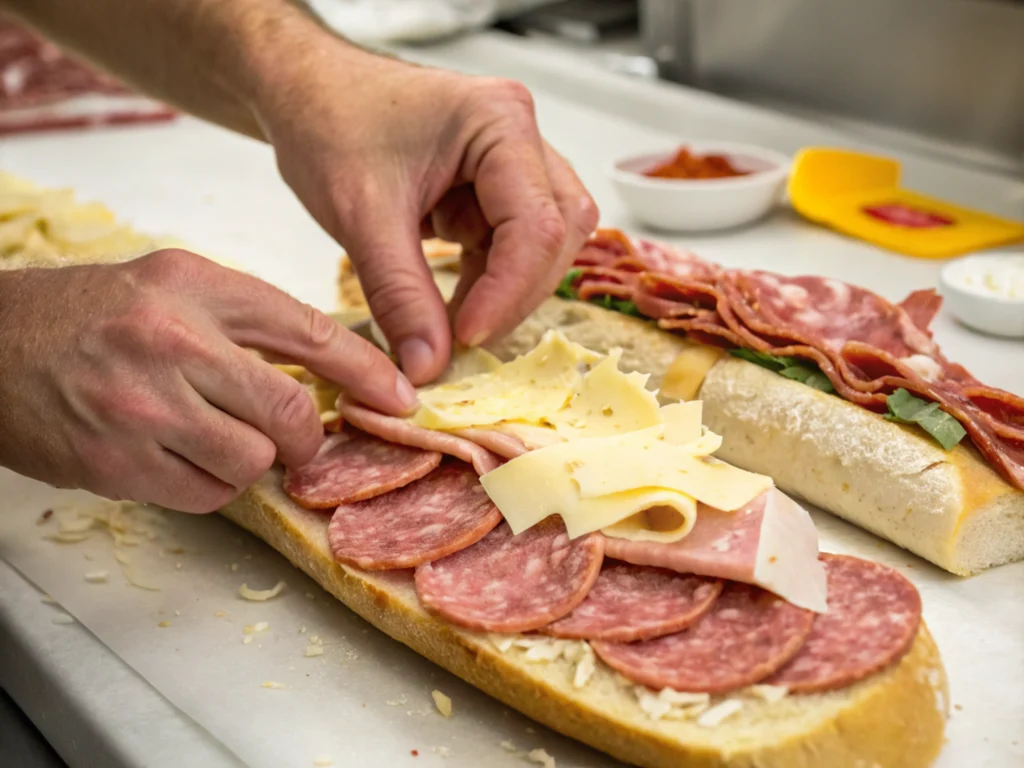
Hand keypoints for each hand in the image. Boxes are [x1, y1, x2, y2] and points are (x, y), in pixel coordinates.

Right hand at [0, 250, 416, 512]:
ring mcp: (143, 404)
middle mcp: (171, 339)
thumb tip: (326, 372)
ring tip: (215, 441)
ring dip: (251, 461)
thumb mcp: (169, 287)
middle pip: (289, 408)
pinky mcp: (118, 461)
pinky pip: (207, 492)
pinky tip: (179, 457)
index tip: (399, 395)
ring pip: (253, 458)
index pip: (307, 329)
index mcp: (193, 284)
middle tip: (300, 441)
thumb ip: (243, 321)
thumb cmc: (86, 318)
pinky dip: (210, 484)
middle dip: (308, 437)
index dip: (366, 370)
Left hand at [252, 42, 598, 384]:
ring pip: (544, 245)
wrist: (303, 92)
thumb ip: (400, 294)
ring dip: (506, 292)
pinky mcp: (495, 190)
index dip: (508, 291)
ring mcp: (513, 164)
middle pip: (558, 235)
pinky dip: (488, 284)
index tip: (464, 339)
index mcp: (500, 122)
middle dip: (516, 295)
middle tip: (464, 341)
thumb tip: (430, 365)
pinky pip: (512, 248)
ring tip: (454, 327)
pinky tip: (452, 310)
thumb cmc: (328, 123)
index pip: (537, 224)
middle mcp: (521, 137)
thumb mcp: (361, 214)